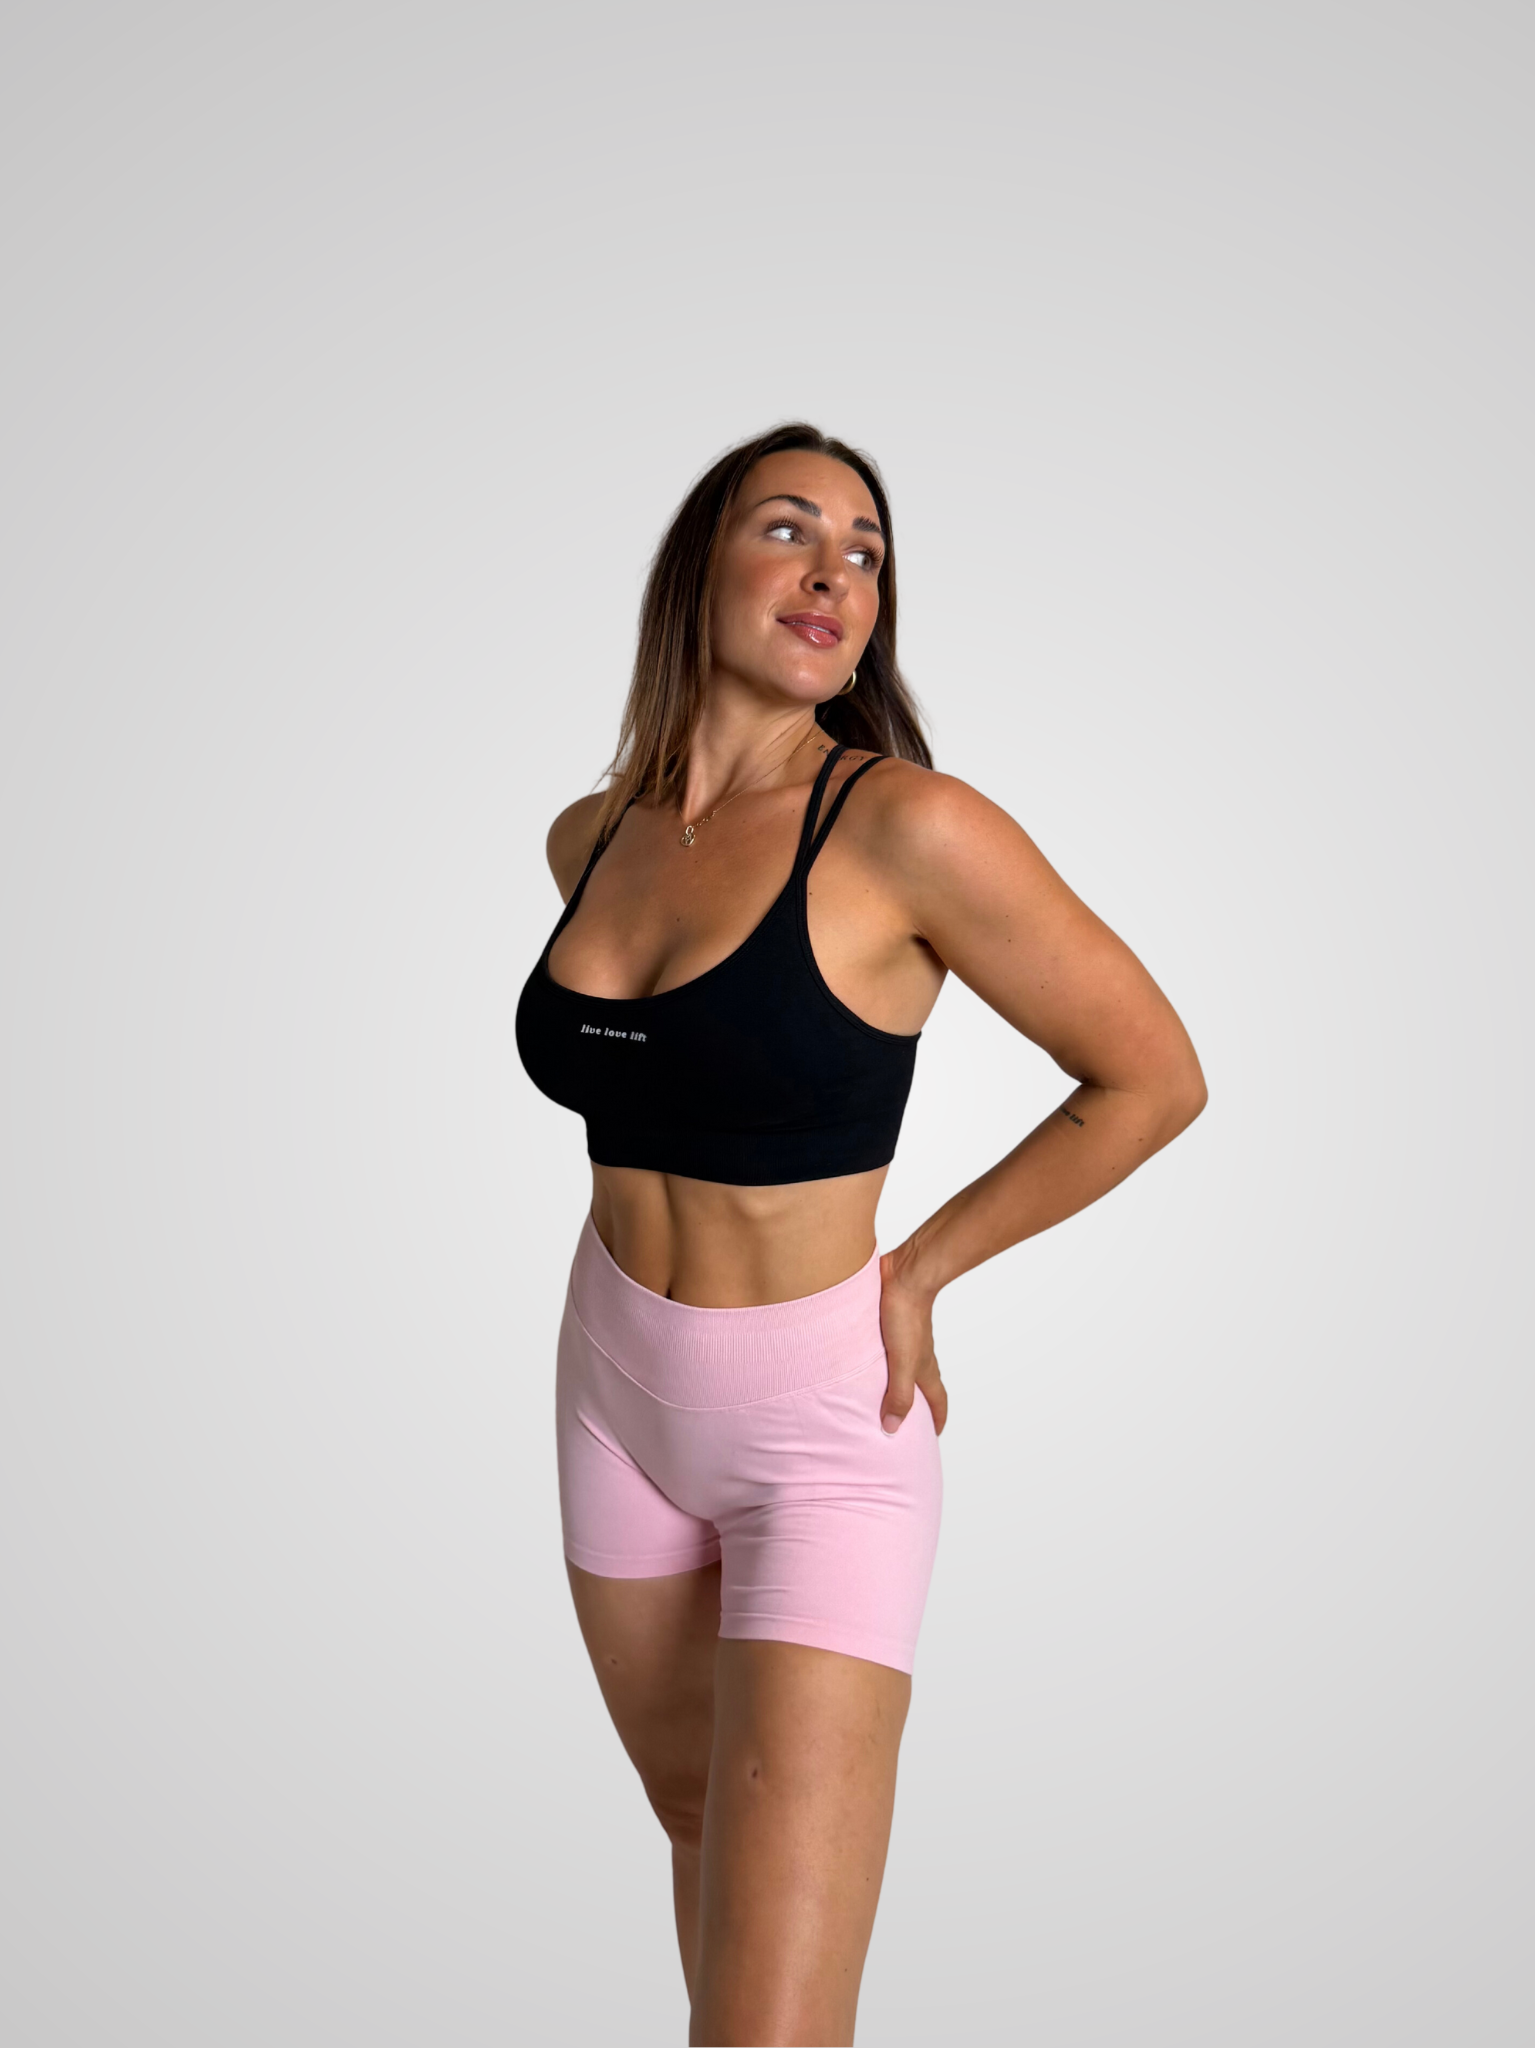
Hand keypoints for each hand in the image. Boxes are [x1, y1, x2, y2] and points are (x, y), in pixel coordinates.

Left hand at [877, 1248, 948, 1435]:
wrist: (902, 1275)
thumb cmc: (906, 1316)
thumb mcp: (902, 1362)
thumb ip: (897, 1395)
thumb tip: (892, 1429)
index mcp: (924, 1367)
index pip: (937, 1400)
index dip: (937, 1419)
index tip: (933, 1435)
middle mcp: (917, 1355)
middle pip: (919, 1385)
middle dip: (914, 1405)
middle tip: (902, 1422)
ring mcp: (903, 1339)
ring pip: (901, 1367)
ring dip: (892, 1383)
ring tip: (875, 1398)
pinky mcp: (887, 1325)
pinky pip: (884, 1350)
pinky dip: (876, 1363)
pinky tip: (860, 1364)